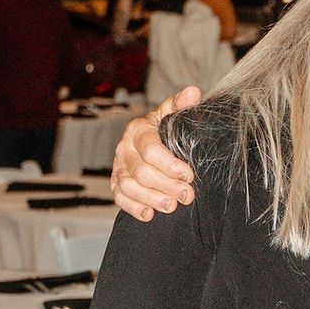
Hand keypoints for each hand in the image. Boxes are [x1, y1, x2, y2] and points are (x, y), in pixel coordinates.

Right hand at [111, 86, 201, 219]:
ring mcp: (118, 168)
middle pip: (141, 171)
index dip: (169, 164)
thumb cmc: (165, 128)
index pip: (150, 149)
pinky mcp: (116, 184)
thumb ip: (181, 105)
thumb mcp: (172, 115)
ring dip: (150, 198)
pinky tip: (149, 215)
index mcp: (138, 131)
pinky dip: (133, 207)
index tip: (189, 174)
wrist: (151, 141)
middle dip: (165, 185)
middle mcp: (124, 149)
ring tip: (171, 206)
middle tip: (187, 195)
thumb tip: (193, 93)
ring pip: (128, 186)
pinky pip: (120, 198)